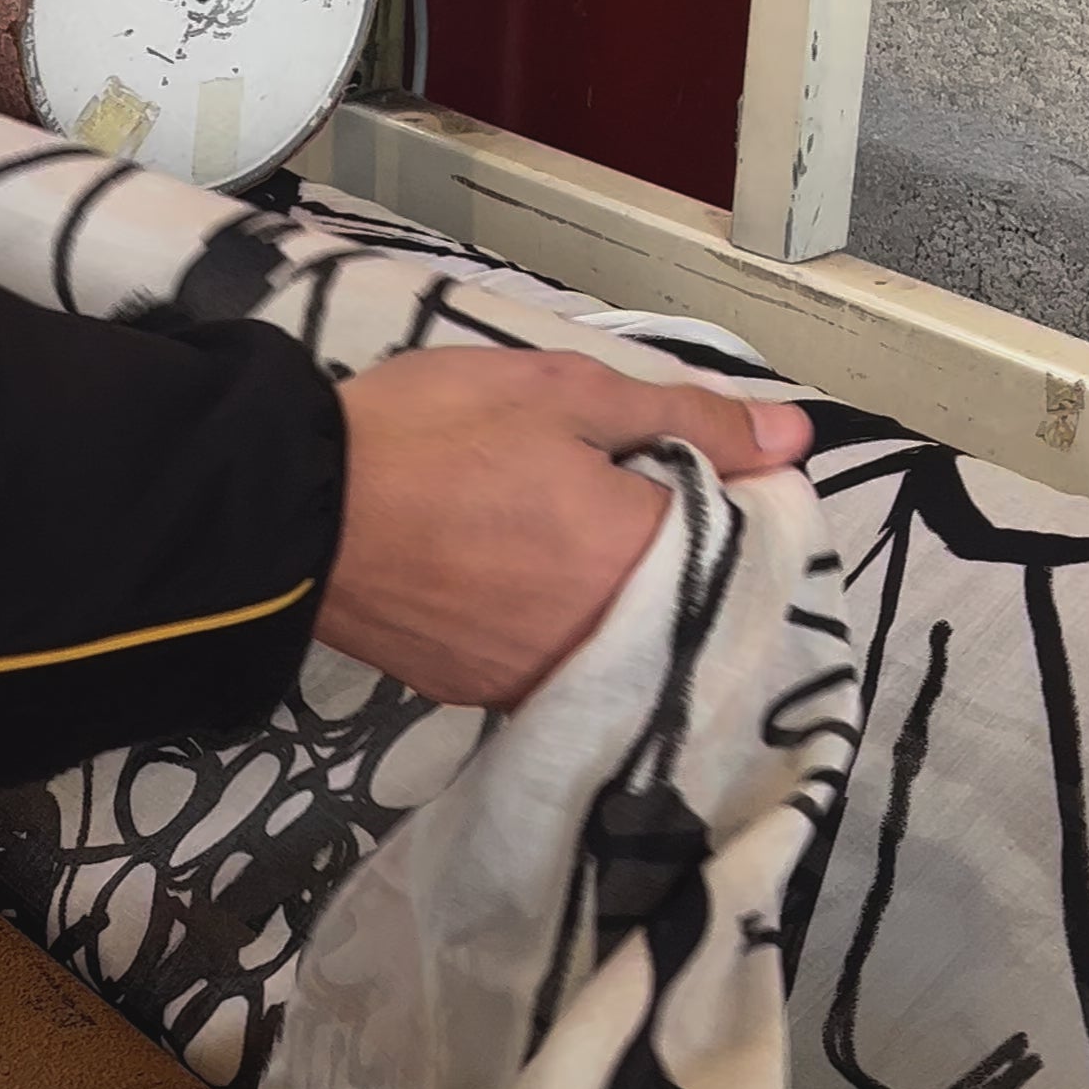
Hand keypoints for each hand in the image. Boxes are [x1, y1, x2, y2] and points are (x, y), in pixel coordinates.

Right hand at [315, 346, 813, 709]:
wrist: (296, 512)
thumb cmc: (435, 436)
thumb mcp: (567, 393)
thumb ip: (689, 418)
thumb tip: (793, 438)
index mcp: (645, 560)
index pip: (745, 542)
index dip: (725, 494)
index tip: (684, 460)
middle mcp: (610, 643)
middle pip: (683, 600)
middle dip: (664, 547)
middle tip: (603, 487)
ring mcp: (541, 680)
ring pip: (617, 637)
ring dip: (608, 592)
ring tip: (548, 530)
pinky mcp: (481, 696)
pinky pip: (550, 662)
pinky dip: (550, 624)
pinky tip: (508, 575)